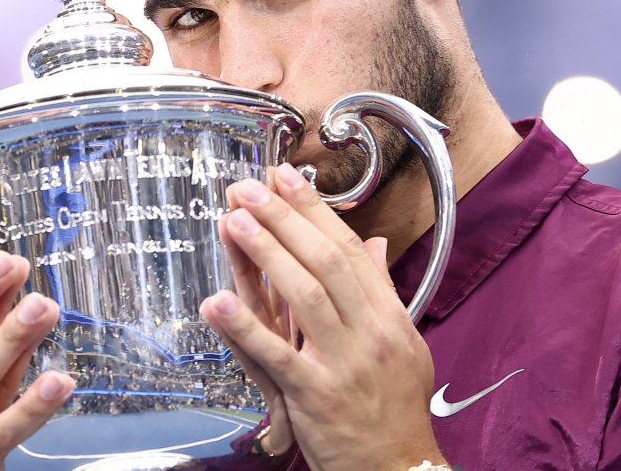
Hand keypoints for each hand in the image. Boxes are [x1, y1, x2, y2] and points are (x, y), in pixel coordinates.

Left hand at [200, 164, 445, 470]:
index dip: (313, 210)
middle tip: (248, 187)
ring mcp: (342, 363)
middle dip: (282, 218)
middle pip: (324, 262)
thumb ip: (384, 292)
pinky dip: (244, 327)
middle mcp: (370, 333)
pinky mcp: (314, 396)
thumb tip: (374, 245)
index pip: (348, 250)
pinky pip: (276, 355)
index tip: (284, 178)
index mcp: (388, 316)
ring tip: (233, 220)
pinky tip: (216, 301)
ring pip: (303, 296)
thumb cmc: (396, 409)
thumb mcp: (404, 344)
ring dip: (265, 253)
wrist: (398, 470)